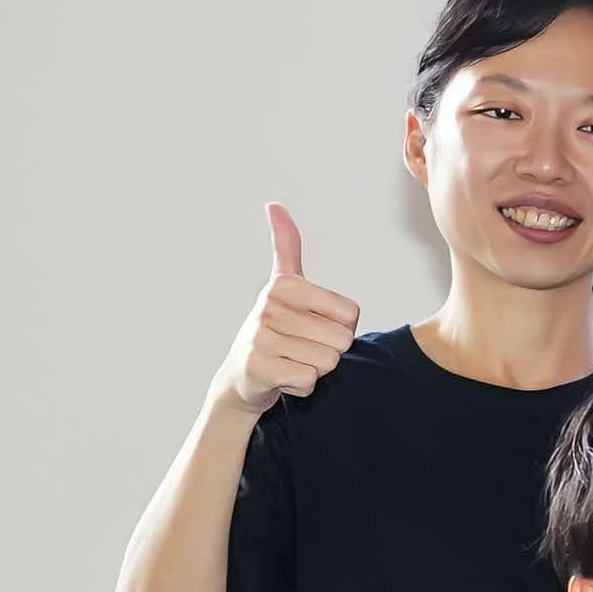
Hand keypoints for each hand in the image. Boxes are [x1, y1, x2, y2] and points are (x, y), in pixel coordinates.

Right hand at [220, 203, 357, 415]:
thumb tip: (274, 204)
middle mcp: (269, 306)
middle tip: (300, 348)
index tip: (312, 326)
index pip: (351, 314)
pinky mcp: (258, 367)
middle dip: (328, 351)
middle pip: (342, 340)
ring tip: (290, 360)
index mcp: (284, 285)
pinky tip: (282, 377)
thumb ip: (286, 247)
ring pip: (328, 363)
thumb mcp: (282, 286)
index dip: (340, 328)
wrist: (241, 376)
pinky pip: (309, 381)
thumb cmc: (274, 329)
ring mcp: (260, 337)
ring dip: (315, 370)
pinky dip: (302, 387)